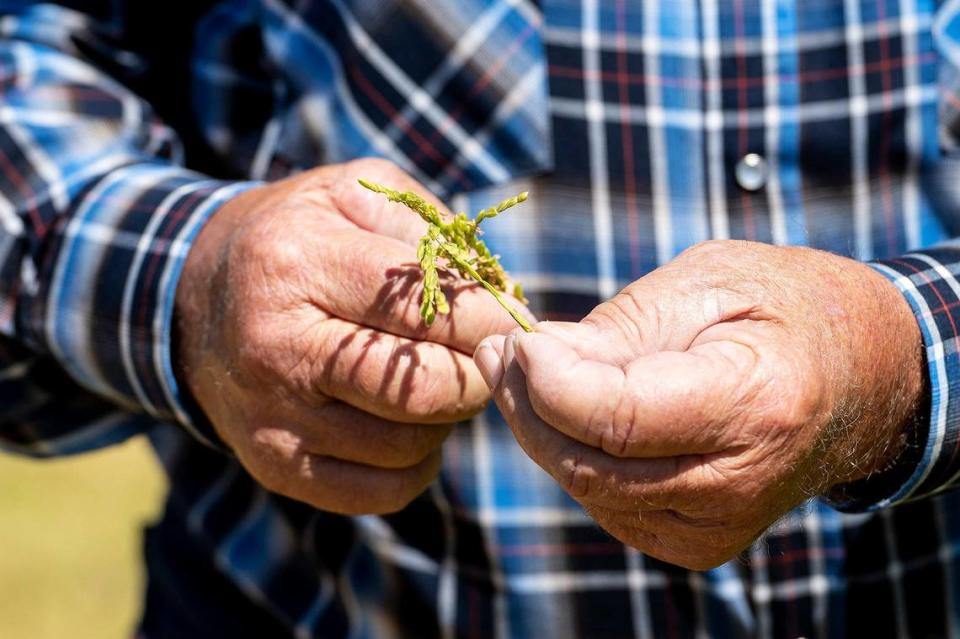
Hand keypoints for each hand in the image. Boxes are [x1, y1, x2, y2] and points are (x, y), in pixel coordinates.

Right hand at [176, 158, 522, 514]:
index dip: (490, 319)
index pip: (427, 310)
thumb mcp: (350, 194)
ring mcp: (273, 417)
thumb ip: (426, 227)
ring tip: (436, 379)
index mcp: (298, 265)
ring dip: (447, 417)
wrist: (193, 300)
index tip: (515, 319)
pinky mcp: (275, 465)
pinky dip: (418, 463)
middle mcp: (277, 348)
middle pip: (424, 390)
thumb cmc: (294, 238)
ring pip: (410, 445)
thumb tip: (498, 292)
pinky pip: (383, 490)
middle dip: (478, 374)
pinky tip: (408, 423)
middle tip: (484, 355)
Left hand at [476, 240, 924, 568]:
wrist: (857, 379)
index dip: (551, 383)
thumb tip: (530, 358)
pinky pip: (607, 503)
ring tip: (519, 370)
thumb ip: (618, 328)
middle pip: (593, 465)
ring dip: (540, 431)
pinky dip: (571, 456)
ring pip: (590, 490)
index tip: (513, 339)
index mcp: (757, 405)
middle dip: (528, 407)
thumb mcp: (705, 283)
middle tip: (497, 351)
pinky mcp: (698, 542)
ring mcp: (719, 526)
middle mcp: (739, 485)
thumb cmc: (781, 308)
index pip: (620, 420)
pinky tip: (562, 410)